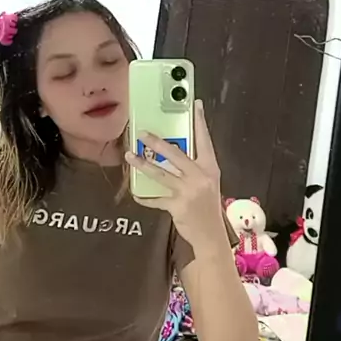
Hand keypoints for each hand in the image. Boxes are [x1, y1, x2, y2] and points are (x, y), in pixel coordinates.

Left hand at [126, 100, 224, 250]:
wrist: (211, 235)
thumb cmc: (207, 206)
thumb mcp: (207, 183)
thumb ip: (194, 168)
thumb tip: (172, 152)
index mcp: (210, 168)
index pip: (204, 140)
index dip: (199, 122)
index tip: (195, 104)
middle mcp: (200, 177)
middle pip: (176, 154)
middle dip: (157, 143)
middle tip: (142, 133)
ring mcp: (188, 192)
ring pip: (161, 174)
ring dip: (143, 165)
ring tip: (129, 156)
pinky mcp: (177, 206)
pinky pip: (155, 199)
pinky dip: (145, 197)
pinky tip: (136, 193)